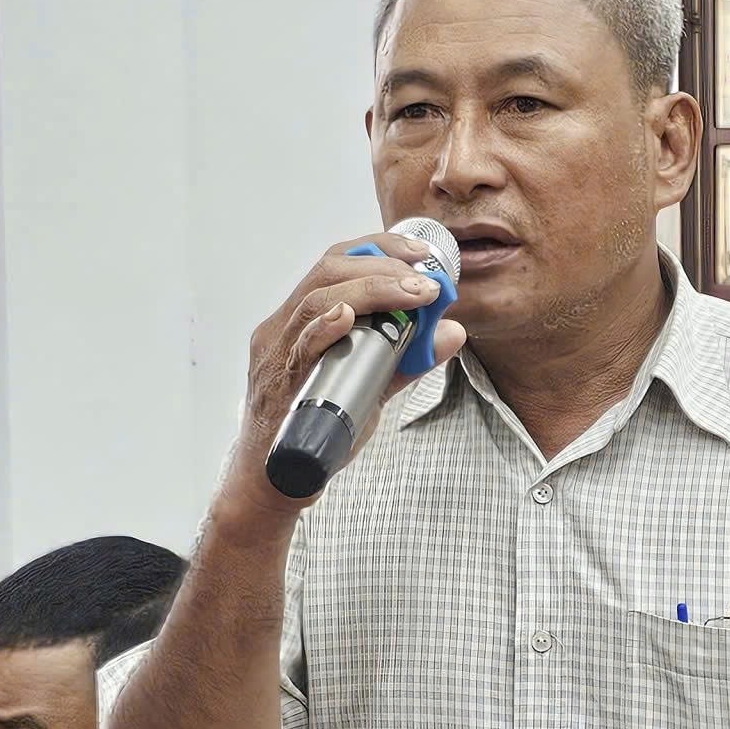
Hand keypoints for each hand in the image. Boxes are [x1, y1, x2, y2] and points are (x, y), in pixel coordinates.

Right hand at [230, 232, 467, 510]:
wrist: (277, 480)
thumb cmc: (317, 426)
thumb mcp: (370, 383)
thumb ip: (408, 357)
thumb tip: (453, 331)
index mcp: (303, 318)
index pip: (338, 262)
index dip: (380, 248)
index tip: (422, 253)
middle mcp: (284, 327)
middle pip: (327, 271)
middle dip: (382, 265)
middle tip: (426, 279)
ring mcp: (277, 354)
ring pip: (316, 300)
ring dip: (369, 290)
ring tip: (412, 294)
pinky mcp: (277, 384)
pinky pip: (298, 346)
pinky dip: (324, 327)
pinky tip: (349, 316)